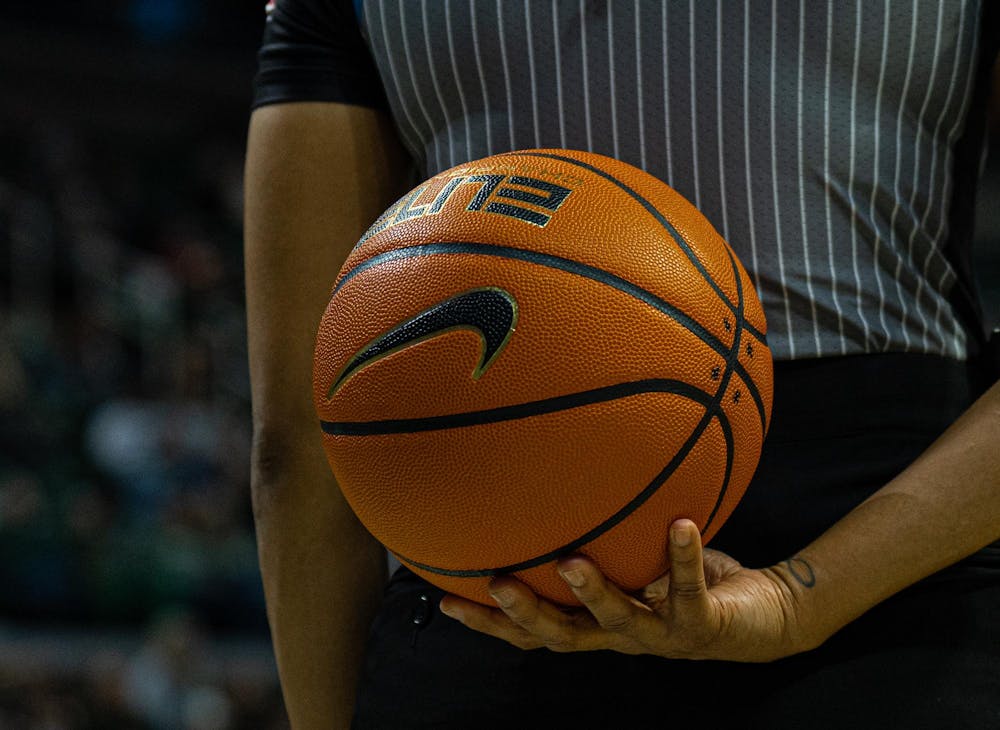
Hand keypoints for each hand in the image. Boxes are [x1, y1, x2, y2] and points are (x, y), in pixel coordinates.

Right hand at [439, 519, 815, 662]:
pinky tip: (681, 522)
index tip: (446, 597)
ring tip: (572, 561)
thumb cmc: (689, 584)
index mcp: (600, 624)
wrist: (764, 619)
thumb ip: (607, 536)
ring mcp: (662, 634)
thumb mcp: (639, 559)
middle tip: (494, 584)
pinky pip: (690, 587)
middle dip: (526, 614)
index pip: (534, 630)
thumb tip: (564, 479)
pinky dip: (684, 556)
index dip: (489, 622)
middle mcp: (624, 635)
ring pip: (620, 621)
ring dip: (594, 592)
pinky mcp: (704, 625)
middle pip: (563, 636)